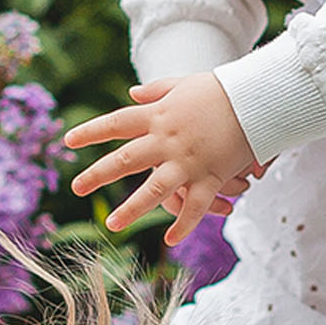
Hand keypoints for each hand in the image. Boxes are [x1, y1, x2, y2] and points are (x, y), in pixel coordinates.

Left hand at [63, 74, 261, 244]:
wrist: (257, 97)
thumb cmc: (220, 89)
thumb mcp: (184, 85)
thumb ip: (156, 91)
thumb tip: (131, 93)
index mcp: (158, 116)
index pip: (116, 123)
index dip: (91, 132)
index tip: (68, 141)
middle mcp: (167, 141)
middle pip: (125, 159)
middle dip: (98, 174)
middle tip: (76, 187)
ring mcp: (188, 161)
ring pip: (155, 190)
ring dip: (132, 208)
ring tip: (112, 224)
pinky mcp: (211, 176)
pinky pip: (195, 206)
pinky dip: (184, 224)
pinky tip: (170, 239)